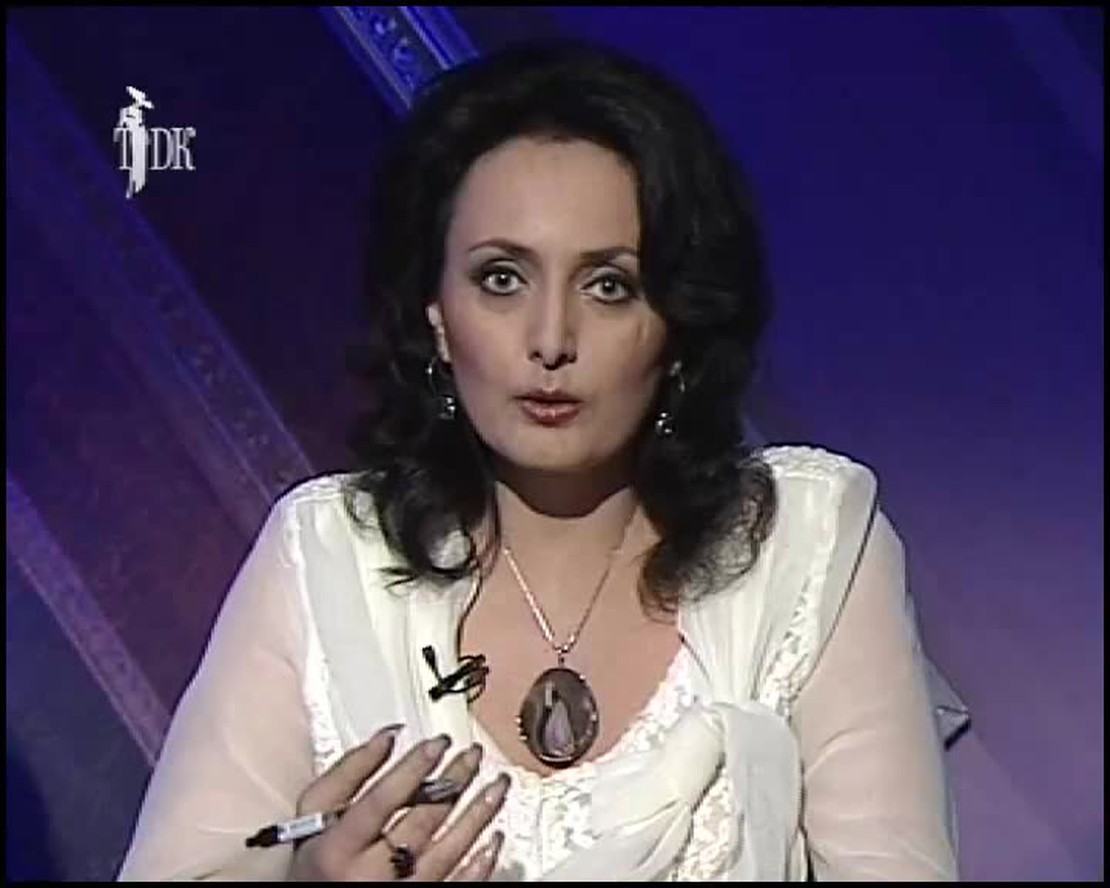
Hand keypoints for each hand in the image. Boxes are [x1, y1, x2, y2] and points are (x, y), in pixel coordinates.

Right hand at [288, 725, 508, 880]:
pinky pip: (457, 886)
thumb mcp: (312, 818)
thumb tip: (387, 737)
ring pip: (448, 852)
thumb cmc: (316, 864)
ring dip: (478, 815)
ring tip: (498, 785)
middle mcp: (369, 874)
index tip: (439, 743)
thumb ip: (345, 774)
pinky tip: (494, 838)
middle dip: (455, 782)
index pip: (382, 800)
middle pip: (421, 821)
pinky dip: (480, 862)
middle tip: (474, 755)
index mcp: (338, 848)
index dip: (413, 768)